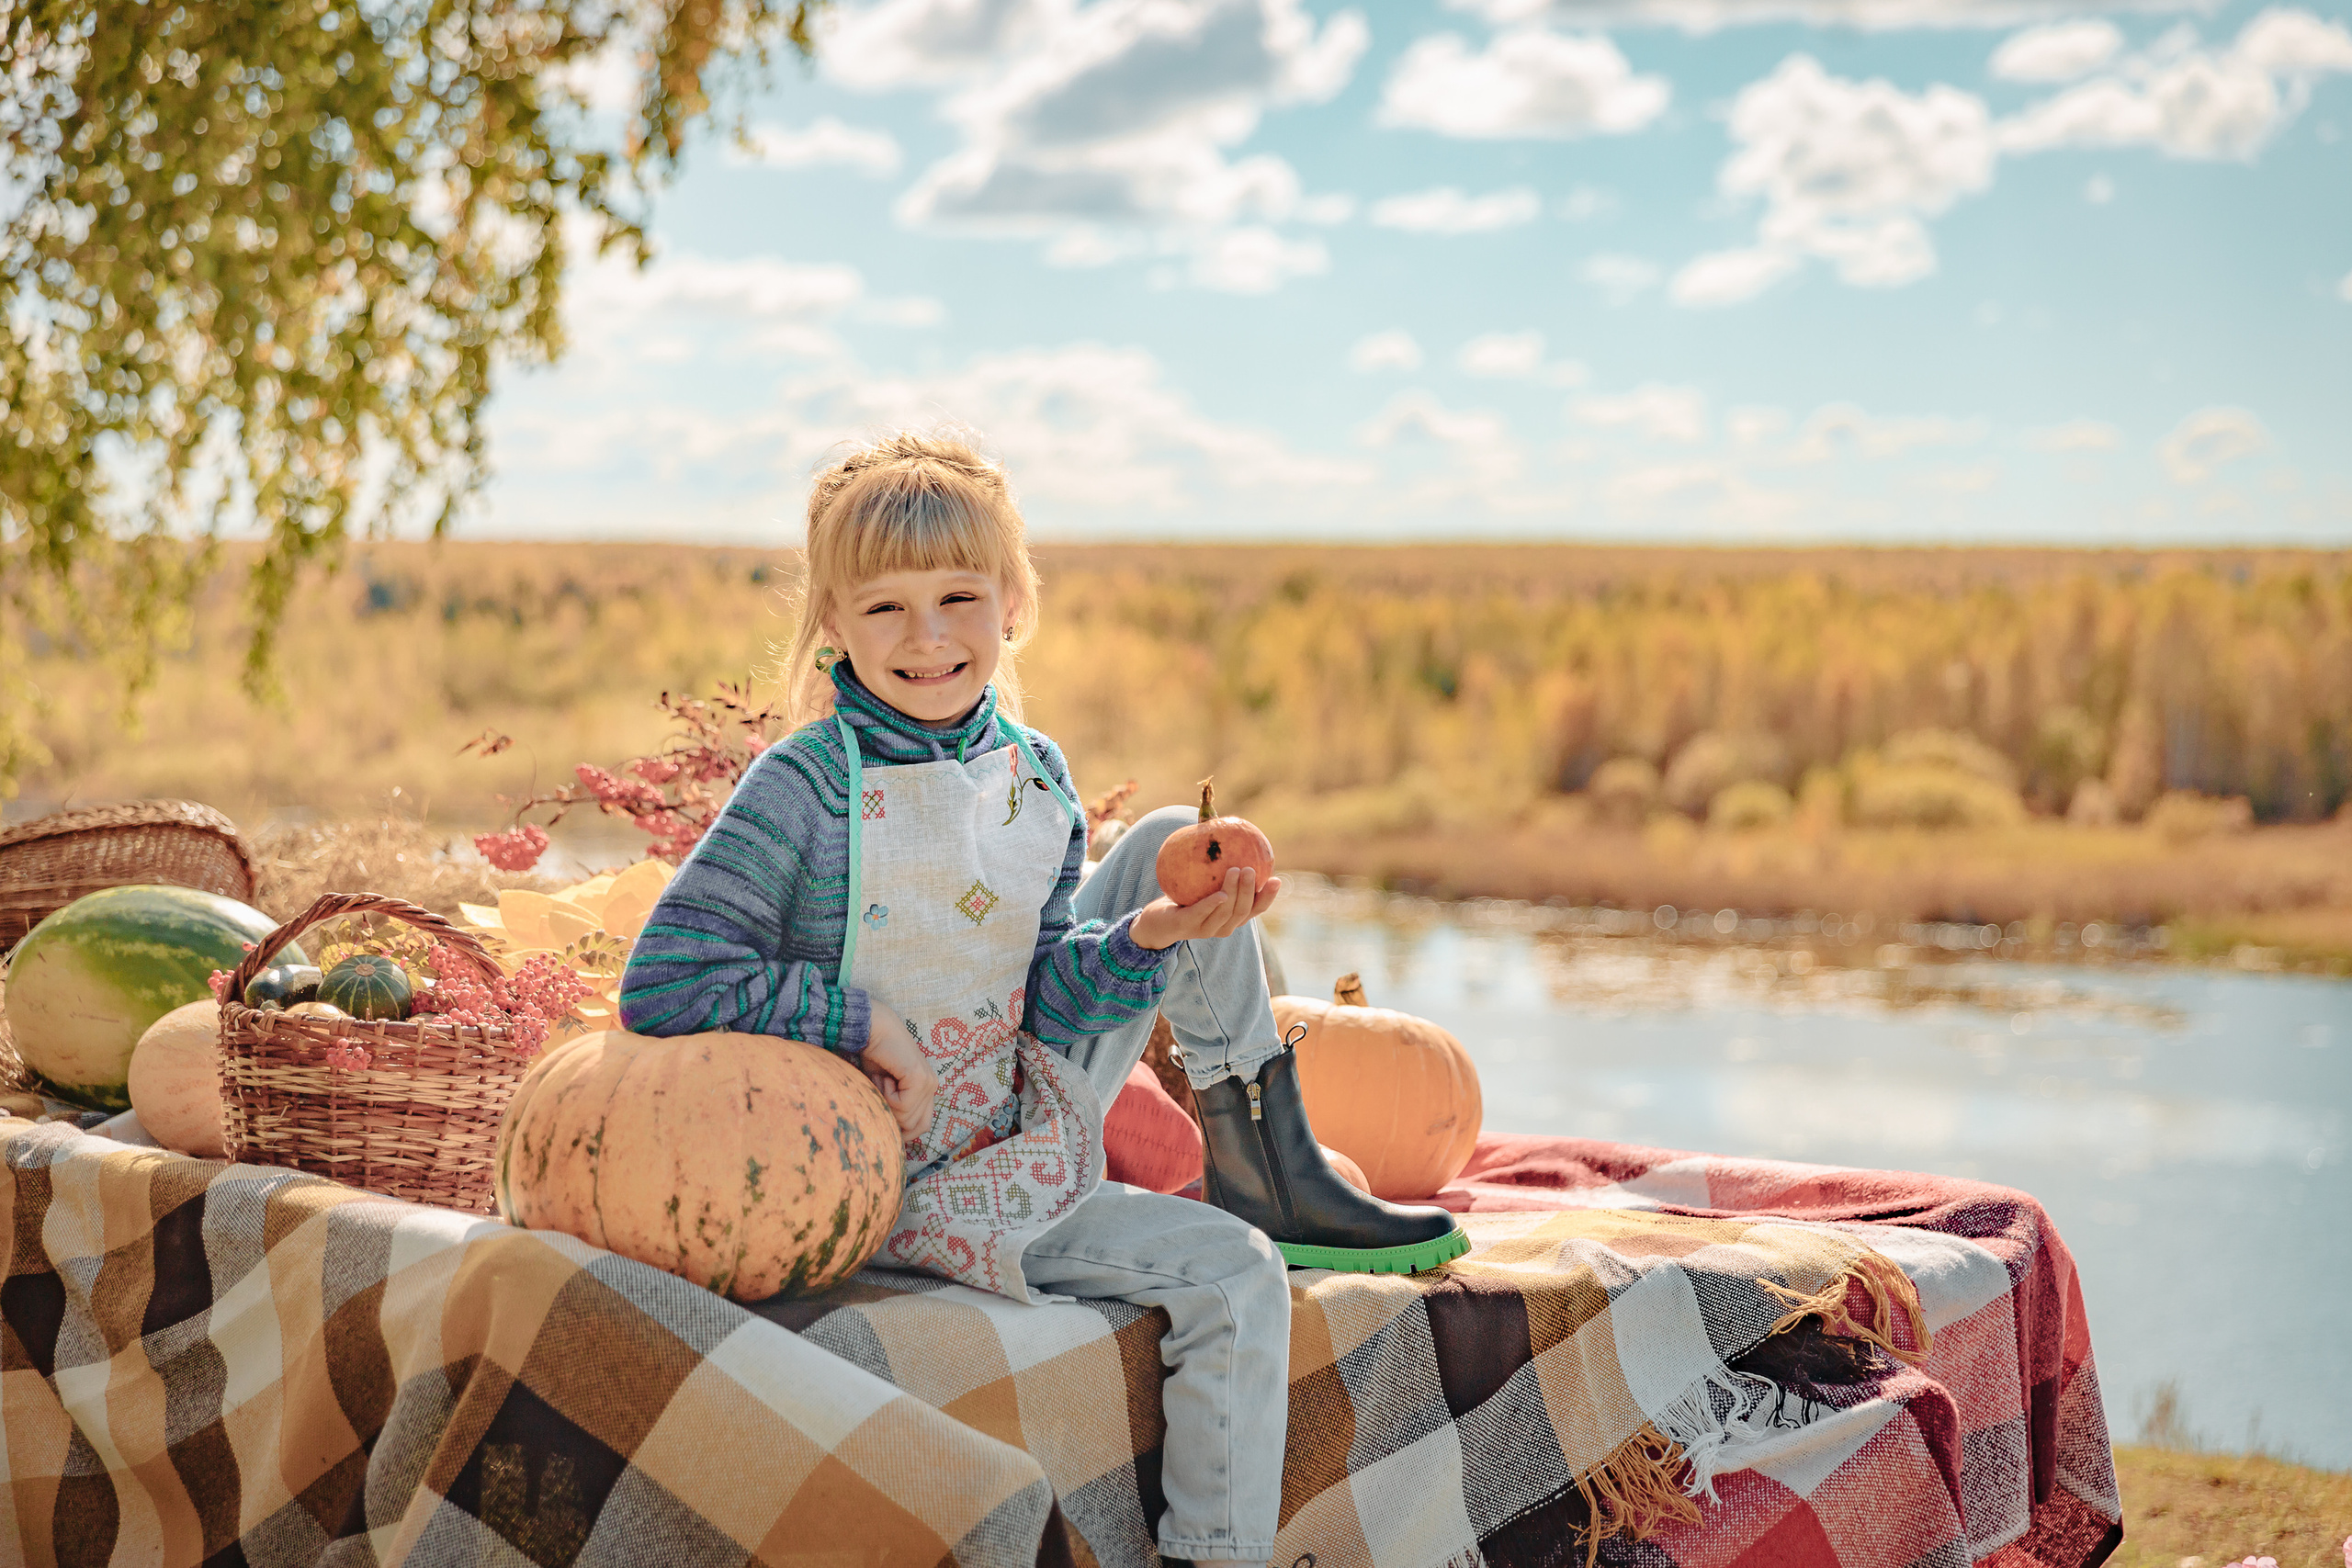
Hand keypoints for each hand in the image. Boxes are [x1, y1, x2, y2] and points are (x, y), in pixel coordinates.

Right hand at [858, 1002, 936, 1136]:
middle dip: (892, 1116)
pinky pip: (901, 1106)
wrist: (872, 1028)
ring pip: (906, 1119)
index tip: (883, 1115)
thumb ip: (892, 1108)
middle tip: (881, 1091)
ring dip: (886, 1102)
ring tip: (882, 1079)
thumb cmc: (874, 1056)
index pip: (921, 1127)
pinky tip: (884, 1075)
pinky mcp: (920, 1078)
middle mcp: (932, 1086)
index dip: (901, 1129)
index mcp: (926, 1090)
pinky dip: (886, 1094)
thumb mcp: (884, 1090)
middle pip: (914, 1127)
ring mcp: (928, 1082)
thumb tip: (890, 1136)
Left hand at [1129, 865, 1281, 951]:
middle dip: (1250, 890)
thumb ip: (1218, 864)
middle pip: (1243, 911)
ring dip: (1235, 892)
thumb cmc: (1184, 896)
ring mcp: (1205, 929)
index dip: (1267, 896)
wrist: (1156, 919)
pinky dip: (1212, 904)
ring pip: (1226, 913)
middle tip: (1250, 869)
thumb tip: (1224, 826)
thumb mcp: (1203, 880)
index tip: (1276, 879)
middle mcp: (1223, 926)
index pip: (1255, 909)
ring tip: (1237, 870)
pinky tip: (1220, 893)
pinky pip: (1201, 914)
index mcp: (1232, 917)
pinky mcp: (1185, 927)